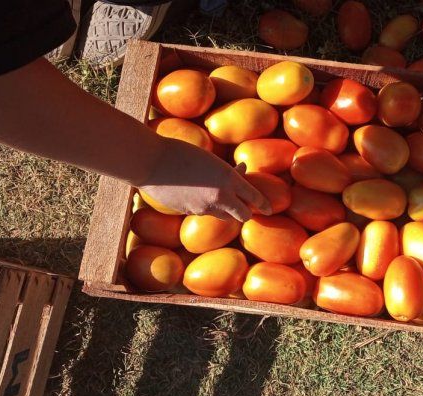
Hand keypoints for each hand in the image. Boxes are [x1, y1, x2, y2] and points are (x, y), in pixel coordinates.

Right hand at [137, 138, 271, 220]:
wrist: (151, 162)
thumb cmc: (181, 152)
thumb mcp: (210, 158)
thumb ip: (226, 170)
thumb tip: (241, 170)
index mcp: (229, 178)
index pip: (254, 197)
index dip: (264, 204)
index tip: (271, 209)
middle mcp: (220, 196)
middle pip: (244, 215)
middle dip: (245, 212)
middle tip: (245, 207)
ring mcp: (204, 207)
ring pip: (223, 216)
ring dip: (225, 209)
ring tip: (217, 194)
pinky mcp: (190, 213)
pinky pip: (204, 212)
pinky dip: (206, 206)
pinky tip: (197, 194)